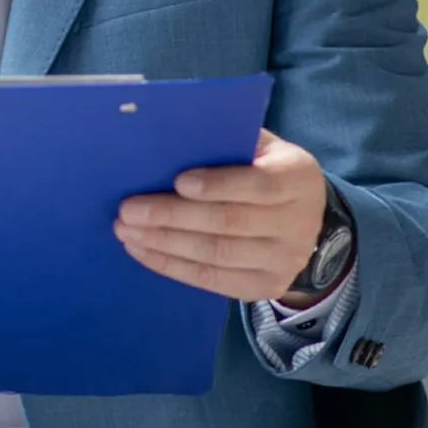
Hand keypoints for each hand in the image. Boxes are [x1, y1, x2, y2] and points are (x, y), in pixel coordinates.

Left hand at [115, 129, 331, 303]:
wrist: (300, 217)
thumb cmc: (263, 169)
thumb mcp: (257, 147)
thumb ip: (225, 142)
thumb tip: (170, 141)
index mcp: (298, 177)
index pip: (258, 183)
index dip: (217, 185)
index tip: (177, 181)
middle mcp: (299, 222)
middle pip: (229, 222)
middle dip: (173, 216)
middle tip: (128, 210)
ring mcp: (286, 260)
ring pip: (216, 254)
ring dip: (164, 243)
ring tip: (126, 231)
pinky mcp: (267, 286)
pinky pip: (213, 280)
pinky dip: (172, 266)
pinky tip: (143, 251)